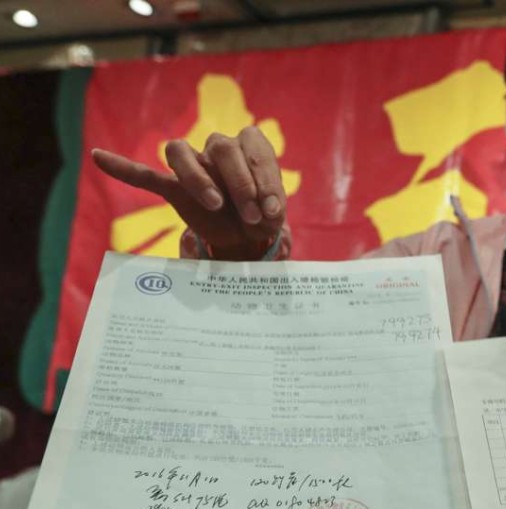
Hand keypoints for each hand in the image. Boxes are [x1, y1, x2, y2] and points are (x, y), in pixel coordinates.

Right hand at [91, 126, 286, 259]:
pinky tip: (97, 156)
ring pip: (180, 152)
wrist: (249, 234)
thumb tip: (266, 212)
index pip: (252, 147)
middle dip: (240, 183)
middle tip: (253, 215)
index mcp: (249, 145)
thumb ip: (271, 207)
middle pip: (221, 147)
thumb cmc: (264, 215)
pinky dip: (122, 166)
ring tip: (215, 204)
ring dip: (198, 178)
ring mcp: (195, 165)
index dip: (263, 178)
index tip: (272, 209)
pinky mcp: (175, 188)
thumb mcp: (275, 213)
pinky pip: (144, 174)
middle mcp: (220, 148)